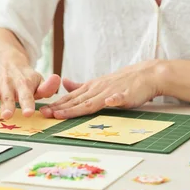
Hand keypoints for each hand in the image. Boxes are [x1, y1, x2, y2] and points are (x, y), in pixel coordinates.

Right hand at [0, 50, 60, 118]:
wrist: (7, 57)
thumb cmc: (25, 78)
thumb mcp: (38, 80)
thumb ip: (47, 86)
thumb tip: (57, 80)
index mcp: (24, 83)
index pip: (27, 95)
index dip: (28, 103)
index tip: (29, 113)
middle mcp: (9, 82)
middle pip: (8, 95)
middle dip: (7, 104)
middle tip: (7, 114)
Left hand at [40, 60, 164, 118]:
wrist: (146, 74)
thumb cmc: (122, 82)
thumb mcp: (98, 83)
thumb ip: (82, 87)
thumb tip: (65, 84)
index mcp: (91, 88)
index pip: (70, 98)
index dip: (57, 105)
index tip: (43, 111)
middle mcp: (97, 89)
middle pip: (76, 101)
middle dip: (60, 108)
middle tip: (45, 114)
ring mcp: (111, 91)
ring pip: (91, 102)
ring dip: (76, 108)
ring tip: (62, 113)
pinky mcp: (126, 94)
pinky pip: (120, 97)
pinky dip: (115, 99)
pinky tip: (109, 101)